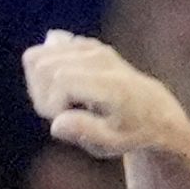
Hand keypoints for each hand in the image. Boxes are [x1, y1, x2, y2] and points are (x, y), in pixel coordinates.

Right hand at [24, 28, 189, 163]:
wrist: (154, 111)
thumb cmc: (131, 133)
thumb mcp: (113, 144)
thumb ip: (85, 133)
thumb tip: (56, 124)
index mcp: (109, 84)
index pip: (59, 80)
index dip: (51, 106)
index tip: (65, 123)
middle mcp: (99, 58)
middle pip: (40, 64)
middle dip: (40, 94)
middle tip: (61, 114)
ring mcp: (91, 47)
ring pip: (35, 57)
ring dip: (39, 84)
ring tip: (62, 102)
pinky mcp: (83, 44)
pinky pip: (45, 50)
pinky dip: (45, 71)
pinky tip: (64, 87)